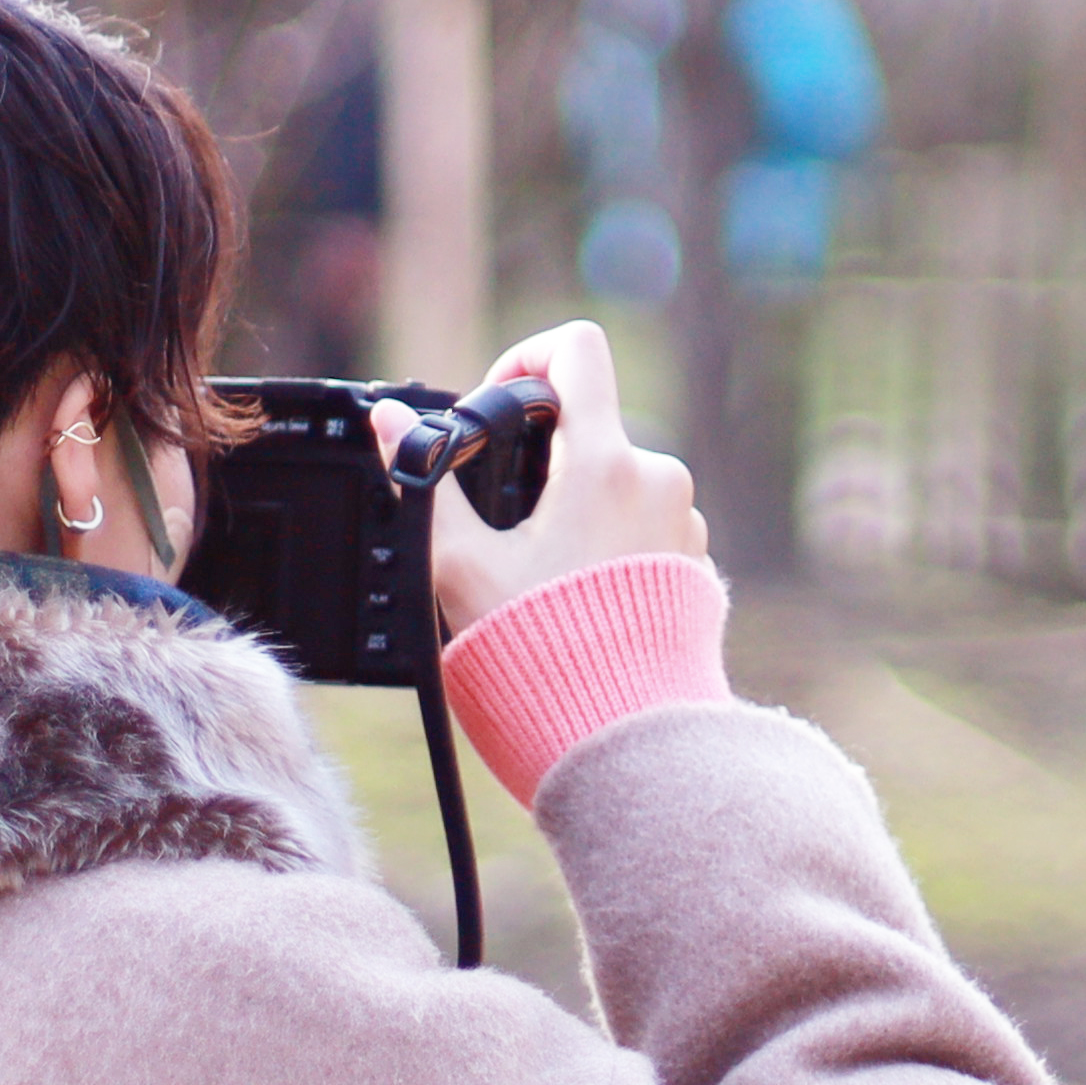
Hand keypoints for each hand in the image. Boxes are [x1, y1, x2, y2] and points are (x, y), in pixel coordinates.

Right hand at [400, 320, 706, 634]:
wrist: (620, 734)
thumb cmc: (540, 653)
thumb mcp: (462, 566)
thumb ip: (425, 483)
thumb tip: (389, 423)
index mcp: (604, 462)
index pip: (577, 349)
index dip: (528, 356)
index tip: (499, 402)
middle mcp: (659, 478)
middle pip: (592, 427)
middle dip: (544, 461)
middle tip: (505, 519)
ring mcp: (685, 522)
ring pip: (620, 480)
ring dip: (579, 507)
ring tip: (540, 573)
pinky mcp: (696, 565)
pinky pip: (646, 528)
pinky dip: (610, 546)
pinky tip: (578, 597)